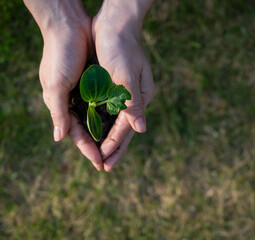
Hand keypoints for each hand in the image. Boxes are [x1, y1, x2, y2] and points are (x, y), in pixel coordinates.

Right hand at [24, 0, 103, 169]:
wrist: (70, 27)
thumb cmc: (59, 56)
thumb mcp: (55, 85)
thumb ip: (57, 111)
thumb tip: (59, 138)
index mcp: (62, 106)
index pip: (78, 134)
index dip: (88, 149)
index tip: (100, 164)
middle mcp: (75, 102)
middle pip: (91, 130)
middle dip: (101, 146)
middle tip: (111, 164)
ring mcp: (88, 93)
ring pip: (101, 120)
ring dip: (109, 134)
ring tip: (119, 150)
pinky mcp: (99, 83)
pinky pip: (109, 104)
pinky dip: (114, 115)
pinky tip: (123, 124)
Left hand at [92, 0, 155, 171]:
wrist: (114, 24)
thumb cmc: (121, 46)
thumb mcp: (126, 75)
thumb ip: (132, 102)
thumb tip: (141, 130)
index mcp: (141, 96)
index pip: (127, 127)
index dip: (115, 145)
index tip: (104, 162)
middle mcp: (134, 98)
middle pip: (124, 129)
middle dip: (114, 149)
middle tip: (105, 168)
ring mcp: (125, 93)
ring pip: (115, 122)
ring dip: (107, 139)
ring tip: (99, 156)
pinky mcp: (114, 87)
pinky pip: (108, 111)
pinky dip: (102, 124)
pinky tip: (95, 133)